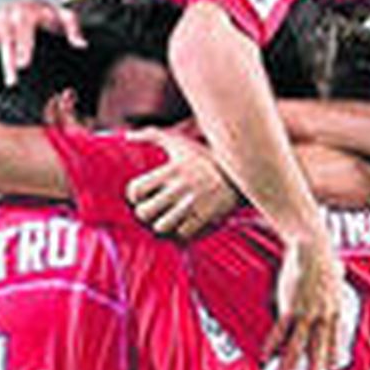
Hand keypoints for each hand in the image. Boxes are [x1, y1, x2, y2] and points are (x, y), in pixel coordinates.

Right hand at [0, 0, 83, 87]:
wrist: (28, 5)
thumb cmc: (49, 17)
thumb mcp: (64, 18)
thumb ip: (73, 29)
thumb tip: (81, 45)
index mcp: (28, 10)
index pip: (24, 27)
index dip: (23, 46)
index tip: (24, 64)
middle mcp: (8, 13)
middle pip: (5, 39)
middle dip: (7, 62)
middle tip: (12, 83)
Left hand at [125, 129, 240, 239]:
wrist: (242, 170)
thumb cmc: (205, 156)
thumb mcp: (180, 142)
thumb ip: (153, 135)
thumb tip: (128, 136)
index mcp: (170, 171)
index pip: (136, 190)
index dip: (134, 196)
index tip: (140, 196)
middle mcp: (180, 188)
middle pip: (144, 213)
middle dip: (144, 213)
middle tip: (151, 210)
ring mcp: (193, 204)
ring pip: (161, 227)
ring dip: (161, 224)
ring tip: (164, 219)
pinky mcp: (207, 217)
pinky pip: (183, 234)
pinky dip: (180, 231)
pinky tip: (182, 223)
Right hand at [265, 234, 342, 369]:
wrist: (312, 247)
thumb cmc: (324, 258)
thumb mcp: (337, 276)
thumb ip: (335, 285)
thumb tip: (338, 277)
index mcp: (336, 309)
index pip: (336, 338)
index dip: (332, 355)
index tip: (330, 369)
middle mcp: (323, 316)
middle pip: (319, 348)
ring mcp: (306, 313)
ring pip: (298, 345)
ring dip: (290, 364)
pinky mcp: (289, 307)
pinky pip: (280, 331)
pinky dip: (272, 344)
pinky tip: (265, 355)